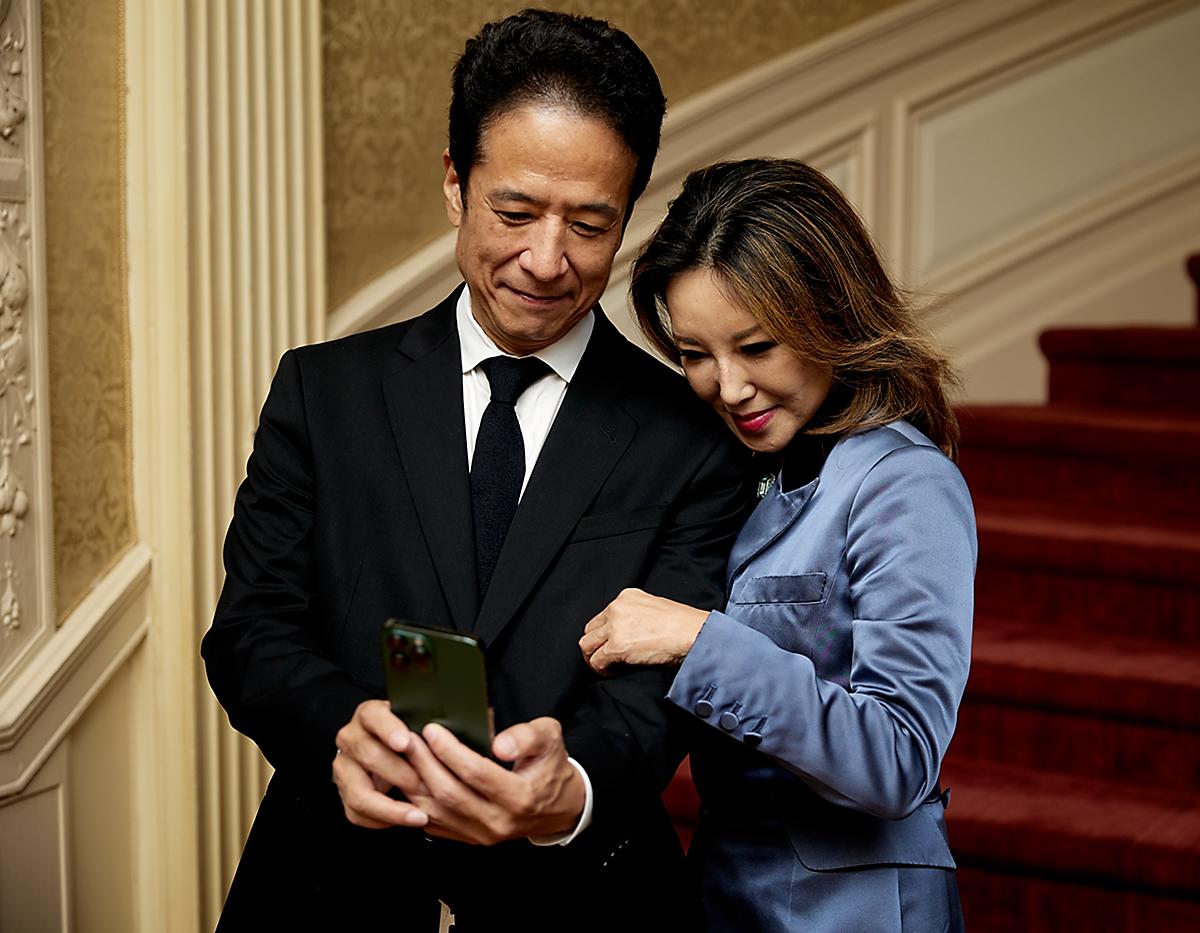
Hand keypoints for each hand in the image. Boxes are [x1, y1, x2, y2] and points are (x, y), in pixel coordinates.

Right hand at [332, 699, 430, 829]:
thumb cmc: (410, 735)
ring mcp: (344, 766)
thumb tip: (448, 736)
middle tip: (425, 786)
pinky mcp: (344, 791)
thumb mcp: (417, 723)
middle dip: (400, 774)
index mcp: (369, 714)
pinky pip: (358, 813)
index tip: (406, 743)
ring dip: (391, 807)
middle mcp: (351, 737)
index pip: (373, 716)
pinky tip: (406, 819)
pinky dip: (383, 820)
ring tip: (418, 814)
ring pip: (359, 793)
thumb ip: (427, 727)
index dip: (389, 729)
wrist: (386, 748)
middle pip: (368, 755)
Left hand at [403, 717, 584, 845]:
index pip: (476, 773)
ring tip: (404, 755)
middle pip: (449, 793)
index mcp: (520, 797)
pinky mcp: (470, 839)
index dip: (450, 751)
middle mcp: (499, 822)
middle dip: (424, 763)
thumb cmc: (550, 766)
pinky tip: (410, 779)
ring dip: (415, 782)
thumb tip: (499, 744)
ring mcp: (482, 835)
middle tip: (408, 738)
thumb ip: (527, 736)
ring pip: (437, 812)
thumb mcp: (550, 739)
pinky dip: (417, 802)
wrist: (558, 807)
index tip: (432, 729)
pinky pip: (435, 824)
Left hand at [579, 587, 707, 672]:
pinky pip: (597, 661)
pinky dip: (601, 670)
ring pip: (587, 645)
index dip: (604, 634)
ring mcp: (615, 627)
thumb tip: (628, 634)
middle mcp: (616, 608)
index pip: (602, 616)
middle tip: (603, 658)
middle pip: (590, 630)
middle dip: (595, 645)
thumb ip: (636, 616)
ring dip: (594, 658)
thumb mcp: (654, 608)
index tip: (610, 644)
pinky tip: (612, 672)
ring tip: (605, 666)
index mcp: (626, 597)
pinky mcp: (617, 646)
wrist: (693, 633)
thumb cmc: (682, 625)